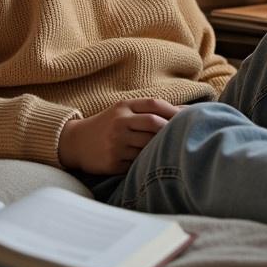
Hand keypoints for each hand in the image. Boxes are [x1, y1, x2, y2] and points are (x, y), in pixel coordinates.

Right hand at [58, 97, 181, 174]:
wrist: (76, 142)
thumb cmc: (108, 124)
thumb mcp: (123, 110)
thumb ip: (148, 110)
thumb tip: (184, 111)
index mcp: (123, 107)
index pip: (154, 104)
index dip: (174, 110)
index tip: (190, 116)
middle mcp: (119, 122)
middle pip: (154, 124)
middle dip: (172, 129)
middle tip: (186, 134)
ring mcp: (116, 143)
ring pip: (148, 145)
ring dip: (161, 147)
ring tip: (173, 149)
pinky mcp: (113, 162)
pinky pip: (137, 162)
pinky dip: (148, 162)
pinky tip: (154, 162)